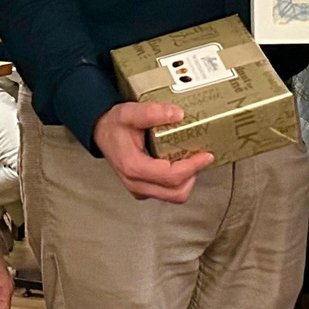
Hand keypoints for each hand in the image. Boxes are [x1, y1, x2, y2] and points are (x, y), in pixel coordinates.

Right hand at [93, 101, 211, 202]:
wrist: (101, 132)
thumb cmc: (115, 125)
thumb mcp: (130, 112)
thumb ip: (152, 112)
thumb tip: (178, 114)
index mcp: (134, 167)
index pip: (171, 177)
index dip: (192, 167)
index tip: (206, 155)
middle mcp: (136, 183)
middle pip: (176, 193)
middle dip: (193, 175)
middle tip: (201, 157)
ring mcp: (139, 189)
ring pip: (173, 196)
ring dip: (187, 180)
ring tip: (192, 160)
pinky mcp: (143, 189)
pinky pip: (167, 193)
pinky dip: (179, 182)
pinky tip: (181, 164)